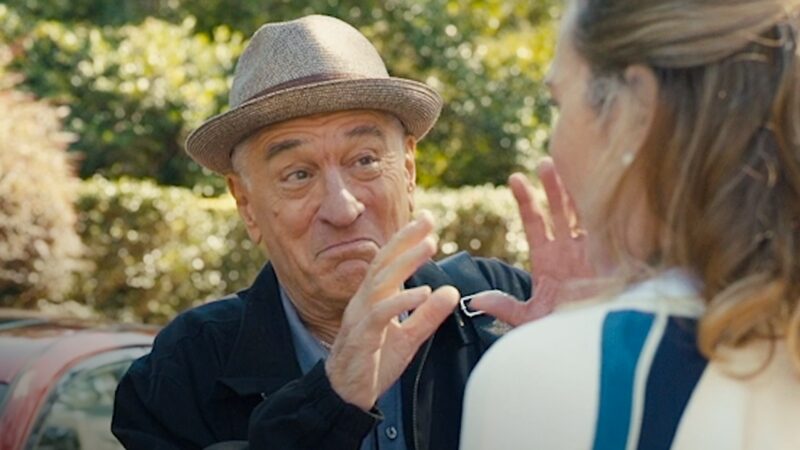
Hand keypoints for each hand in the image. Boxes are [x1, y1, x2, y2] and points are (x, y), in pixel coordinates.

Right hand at [325, 211, 459, 410]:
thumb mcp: (408, 338)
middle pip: (384, 263)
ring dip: (405, 262)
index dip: (406, 239)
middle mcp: (364, 302)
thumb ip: (428, 316)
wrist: (346, 396)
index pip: (389, 262)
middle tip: (428, 221)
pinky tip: (422, 292)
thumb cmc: (373, 363)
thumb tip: (451, 292)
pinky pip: (380, 314)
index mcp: (373, 299)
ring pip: (381, 282)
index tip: (426, 219)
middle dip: (405, 239)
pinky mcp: (362, 338)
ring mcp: (360, 318)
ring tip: (429, 246)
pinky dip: (400, 301)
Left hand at [470, 158, 594, 325]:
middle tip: (545, 162)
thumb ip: (505, 306)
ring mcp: (590, 250)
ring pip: (581, 213)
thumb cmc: (563, 331)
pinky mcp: (611, 255)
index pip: (534, 221)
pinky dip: (602, 206)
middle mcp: (568, 249)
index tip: (515, 178)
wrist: (594, 341)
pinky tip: (600, 185)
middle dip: (552, 186)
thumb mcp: (531, 318)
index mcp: (547, 258)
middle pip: (558, 210)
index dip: (526, 200)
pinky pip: (605, 225)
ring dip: (575, 190)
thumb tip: (474, 301)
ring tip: (569, 165)